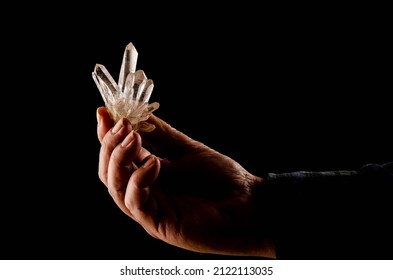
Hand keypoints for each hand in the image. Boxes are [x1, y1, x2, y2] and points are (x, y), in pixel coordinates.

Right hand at [96, 107, 275, 257]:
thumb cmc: (220, 178)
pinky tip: (154, 163)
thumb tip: (136, 111)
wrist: (248, 204)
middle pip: (108, 170)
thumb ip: (161, 134)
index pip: (118, 154)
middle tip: (121, 125)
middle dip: (109, 145)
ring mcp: (150, 208)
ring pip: (115, 187)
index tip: (103, 112)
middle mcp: (144, 190)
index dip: (107, 134)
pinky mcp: (158, 224)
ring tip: (133, 137)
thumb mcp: (187, 149)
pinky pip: (135, 203)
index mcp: (149, 173)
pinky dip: (139, 180)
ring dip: (119, 159)